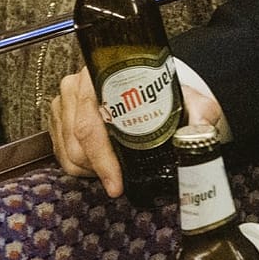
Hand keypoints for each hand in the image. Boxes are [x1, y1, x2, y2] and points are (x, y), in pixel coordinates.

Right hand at [48, 66, 221, 195]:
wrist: (144, 83)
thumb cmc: (158, 91)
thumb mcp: (184, 98)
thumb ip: (199, 112)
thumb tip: (200, 130)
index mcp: (98, 76)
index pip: (91, 124)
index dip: (103, 158)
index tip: (117, 184)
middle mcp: (75, 87)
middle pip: (75, 141)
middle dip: (98, 168)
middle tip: (119, 181)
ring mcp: (63, 102)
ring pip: (67, 151)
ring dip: (88, 169)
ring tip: (113, 171)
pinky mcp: (57, 117)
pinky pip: (61, 152)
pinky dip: (79, 166)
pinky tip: (99, 165)